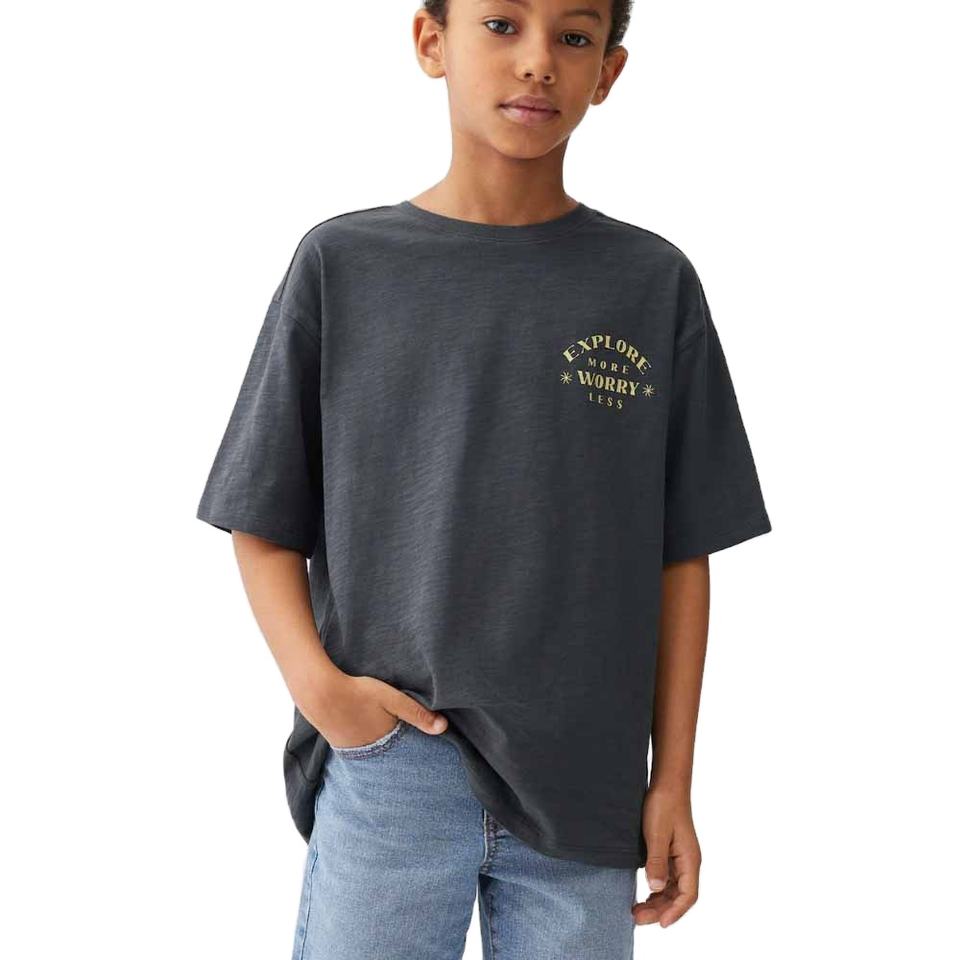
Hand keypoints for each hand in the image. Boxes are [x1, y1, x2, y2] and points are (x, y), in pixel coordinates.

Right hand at [298, 671, 447, 748]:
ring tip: (385, 734)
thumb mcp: (392, 699)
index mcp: (386, 742)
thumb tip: (444, 728)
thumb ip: (418, 713)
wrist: (319, 693)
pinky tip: (365, 729)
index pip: (407, 750)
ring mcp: (352, 750)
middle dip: (399, 750)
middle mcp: (370, 752)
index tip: (426, 747)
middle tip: (406, 744)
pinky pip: (359, 747)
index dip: (416, 746)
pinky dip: (365, 740)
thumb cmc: (358, 693)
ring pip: (374, 750)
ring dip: (381, 744)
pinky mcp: (339, 744)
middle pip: (391, 753)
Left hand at [633, 785, 700, 927]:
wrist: (666, 783)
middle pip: (678, 895)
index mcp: (690, 859)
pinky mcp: (670, 852)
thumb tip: (656, 888)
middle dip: (660, 910)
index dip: (675, 912)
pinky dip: (656, 890)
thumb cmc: (663, 805)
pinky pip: (666, 878)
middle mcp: (687, 861)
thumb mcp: (656, 833)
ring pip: (672, 889)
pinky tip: (644, 894)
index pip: (688, 895)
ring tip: (637, 911)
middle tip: (637, 917)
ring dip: (657, 902)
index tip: (660, 923)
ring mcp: (679, 857)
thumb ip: (656, 861)